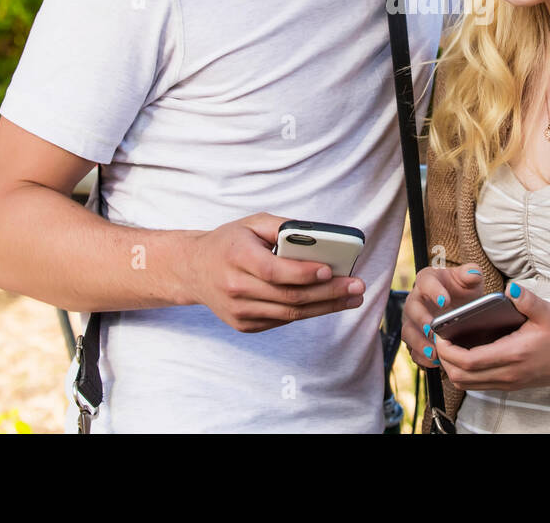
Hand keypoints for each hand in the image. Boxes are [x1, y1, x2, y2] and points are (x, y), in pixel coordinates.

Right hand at [185, 213, 365, 332]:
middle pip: (288, 296)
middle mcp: (235, 288)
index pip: (273, 271)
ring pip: (289, 313)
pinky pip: (282, 320)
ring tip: (351, 298)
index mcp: (237, 257)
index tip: (329, 270)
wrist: (193, 269)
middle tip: (356, 287)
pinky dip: (306, 312)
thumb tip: (320, 238)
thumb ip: (284, 228)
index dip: (303, 273)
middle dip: (328, 293)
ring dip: (325, 307)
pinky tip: (326, 303)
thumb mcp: (252, 223)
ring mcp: (239, 311)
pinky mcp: (244, 325)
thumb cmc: (229, 242)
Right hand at [402, 263, 485, 369]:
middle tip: (432, 329)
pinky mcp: (414, 339)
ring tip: (434, 352)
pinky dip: (421, 357)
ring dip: (419, 343)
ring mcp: (412, 322)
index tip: (444, 301)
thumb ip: (471, 273)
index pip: (426, 283)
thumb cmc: (461, 289)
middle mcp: (414, 301)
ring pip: (408, 332)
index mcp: (427, 280)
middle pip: (411, 310)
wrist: (459, 306)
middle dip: (421, 320)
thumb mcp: (468, 279)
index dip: (433, 291)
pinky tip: (434, 362)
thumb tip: (473, 274)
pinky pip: (413, 350)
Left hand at [432, 281, 549, 390]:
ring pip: (468, 384)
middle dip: (444, 359)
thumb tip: (510, 288)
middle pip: (462, 376)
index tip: (439, 333)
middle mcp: (508, 373)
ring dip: (453, 367)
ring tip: (449, 345)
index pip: (469, 360)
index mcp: (514, 354)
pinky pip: (479, 384)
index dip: (447, 350)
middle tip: (439, 337)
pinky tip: (466, 352)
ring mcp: (509, 382)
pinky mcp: (511, 384)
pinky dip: (465, 372)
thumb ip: (528, 300)